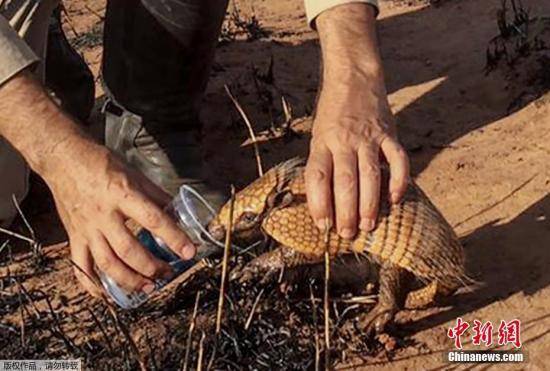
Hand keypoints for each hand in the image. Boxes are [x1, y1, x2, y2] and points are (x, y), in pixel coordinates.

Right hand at [0, 72, 194, 295]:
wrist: (63, 159)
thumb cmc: (102, 164)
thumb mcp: (134, 173)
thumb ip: (156, 196)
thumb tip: (177, 213)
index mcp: (122, 194)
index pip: (152, 220)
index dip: (173, 237)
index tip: (189, 252)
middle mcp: (103, 214)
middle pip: (129, 249)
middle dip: (152, 267)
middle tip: (168, 273)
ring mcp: (86, 228)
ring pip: (107, 263)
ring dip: (129, 280)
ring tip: (148, 287)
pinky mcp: (74, 236)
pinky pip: (80, 267)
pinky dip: (92, 285)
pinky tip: (108, 295)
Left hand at [305, 3, 409, 238]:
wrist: (354, 78)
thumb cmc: (332, 114)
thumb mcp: (318, 135)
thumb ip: (323, 162)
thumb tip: (325, 201)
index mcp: (322, 143)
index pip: (318, 177)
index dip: (319, 203)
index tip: (323, 224)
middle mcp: (343, 141)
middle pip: (344, 181)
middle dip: (345, 211)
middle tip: (347, 233)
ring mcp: (368, 137)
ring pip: (369, 175)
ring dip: (369, 203)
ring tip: (367, 225)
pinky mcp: (388, 133)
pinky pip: (397, 159)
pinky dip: (398, 180)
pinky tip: (395, 199)